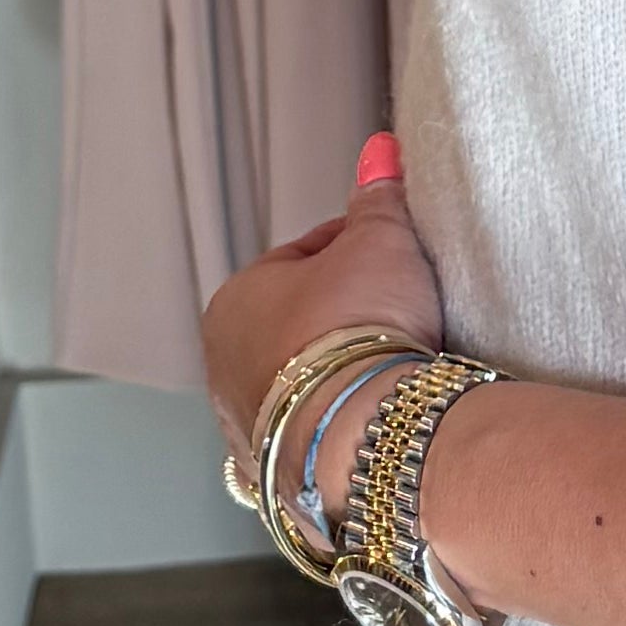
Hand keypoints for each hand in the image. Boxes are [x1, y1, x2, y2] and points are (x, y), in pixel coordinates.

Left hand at [200, 135, 445, 478]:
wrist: (361, 435)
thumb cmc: (360, 329)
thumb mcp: (380, 242)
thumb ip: (377, 197)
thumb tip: (378, 149)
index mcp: (235, 300)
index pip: (302, 258)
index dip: (355, 251)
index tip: (396, 258)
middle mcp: (225, 366)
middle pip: (297, 325)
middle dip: (343, 318)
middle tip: (400, 314)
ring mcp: (247, 427)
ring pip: (301, 386)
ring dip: (338, 376)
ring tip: (393, 371)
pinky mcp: (276, 477)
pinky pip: (312, 438)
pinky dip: (338, 427)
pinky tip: (374, 420)